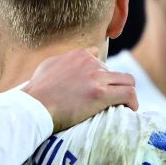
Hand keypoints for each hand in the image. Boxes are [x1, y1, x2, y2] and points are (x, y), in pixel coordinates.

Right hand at [22, 48, 137, 131]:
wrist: (33, 106)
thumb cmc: (36, 92)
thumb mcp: (48, 67)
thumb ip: (62, 62)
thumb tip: (66, 65)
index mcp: (78, 55)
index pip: (99, 58)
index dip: (101, 76)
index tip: (99, 88)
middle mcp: (90, 62)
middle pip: (115, 72)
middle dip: (115, 87)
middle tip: (111, 102)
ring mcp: (96, 77)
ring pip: (128, 81)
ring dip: (128, 94)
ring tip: (124, 106)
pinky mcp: (100, 93)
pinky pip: (128, 94)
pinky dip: (132, 102)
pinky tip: (130, 109)